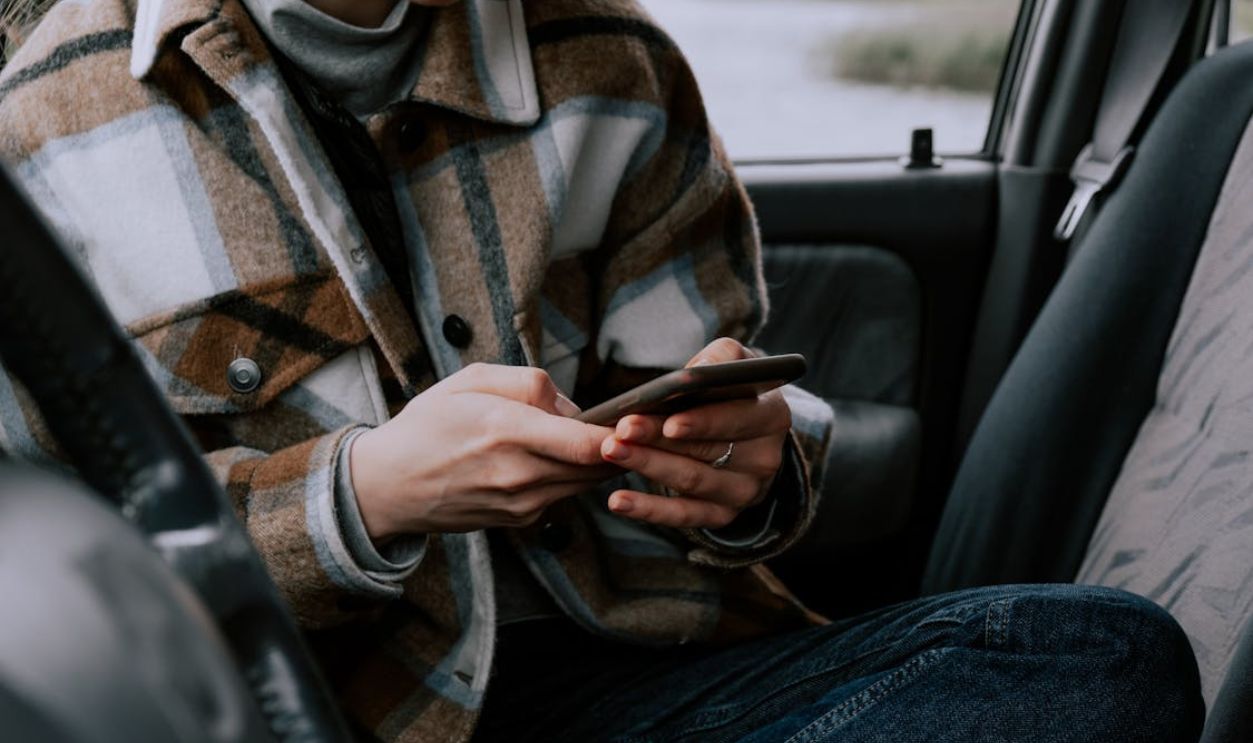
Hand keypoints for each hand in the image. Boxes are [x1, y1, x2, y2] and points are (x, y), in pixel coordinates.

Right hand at [350, 364, 616, 539]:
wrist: (388, 486)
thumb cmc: (428, 425)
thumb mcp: (471, 380)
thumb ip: (530, 384)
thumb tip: (573, 407)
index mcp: (507, 431)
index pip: (587, 443)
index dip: (623, 435)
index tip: (640, 420)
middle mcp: (519, 474)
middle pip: (598, 467)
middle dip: (621, 446)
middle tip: (635, 422)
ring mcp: (521, 504)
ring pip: (586, 483)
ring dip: (599, 461)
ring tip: (601, 434)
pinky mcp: (520, 521)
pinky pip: (563, 494)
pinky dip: (572, 475)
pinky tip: (558, 456)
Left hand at [599, 338, 790, 528]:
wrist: (745, 436)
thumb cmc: (730, 392)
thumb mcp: (735, 364)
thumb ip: (721, 357)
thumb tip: (698, 371)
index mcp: (772, 416)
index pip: (739, 419)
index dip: (704, 422)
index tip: (669, 421)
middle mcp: (764, 458)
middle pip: (707, 450)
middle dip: (660, 440)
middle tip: (621, 431)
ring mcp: (744, 491)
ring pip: (691, 482)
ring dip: (648, 467)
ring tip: (611, 451)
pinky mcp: (722, 515)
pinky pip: (684, 515)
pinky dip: (649, 510)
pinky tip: (618, 500)